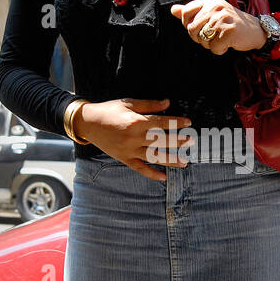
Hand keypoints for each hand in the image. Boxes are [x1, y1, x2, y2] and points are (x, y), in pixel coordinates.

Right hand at [73, 98, 193, 181]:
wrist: (88, 123)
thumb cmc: (109, 110)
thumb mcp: (129, 103)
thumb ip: (149, 105)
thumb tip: (167, 103)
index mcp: (136, 121)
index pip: (161, 123)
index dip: (176, 122)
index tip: (188, 122)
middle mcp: (134, 137)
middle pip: (161, 141)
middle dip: (178, 141)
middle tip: (191, 141)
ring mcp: (129, 150)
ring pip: (153, 157)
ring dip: (170, 160)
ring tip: (184, 162)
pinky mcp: (124, 158)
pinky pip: (139, 168)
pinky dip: (151, 174)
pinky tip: (163, 177)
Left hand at [170, 0, 265, 54]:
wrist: (255, 30)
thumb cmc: (230, 22)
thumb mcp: (211, 13)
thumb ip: (192, 11)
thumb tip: (173, 10)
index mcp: (210, 0)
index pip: (185, 12)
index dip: (187, 25)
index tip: (199, 28)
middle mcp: (215, 7)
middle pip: (191, 28)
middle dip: (199, 38)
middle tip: (212, 36)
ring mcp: (222, 18)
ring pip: (202, 39)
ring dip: (210, 44)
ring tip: (221, 38)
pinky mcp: (229, 31)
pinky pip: (214, 48)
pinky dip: (220, 50)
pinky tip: (229, 43)